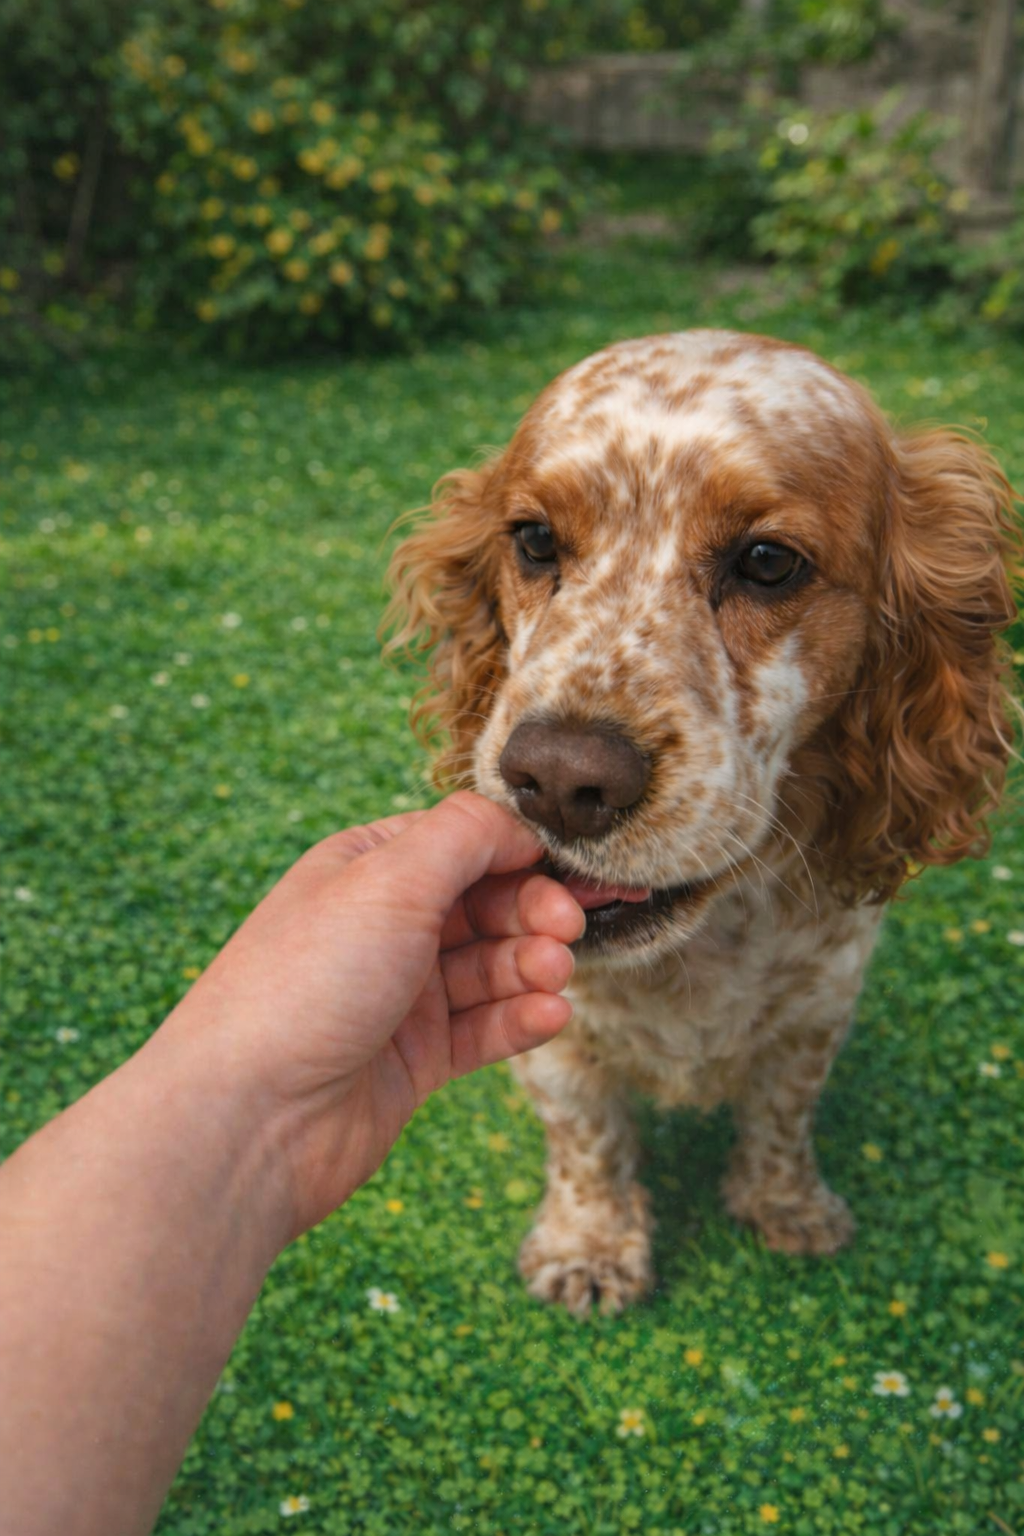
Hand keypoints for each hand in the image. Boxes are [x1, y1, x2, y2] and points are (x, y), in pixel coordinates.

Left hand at [159, 791, 584, 1237]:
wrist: (248, 1120)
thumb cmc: (304, 983)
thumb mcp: (389, 880)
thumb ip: (465, 836)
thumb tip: (520, 824)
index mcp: (365, 869)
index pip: (461, 840)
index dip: (519, 851)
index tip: (571, 867)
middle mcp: (382, 926)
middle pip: (485, 903)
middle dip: (534, 911)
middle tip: (568, 927)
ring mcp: (399, 995)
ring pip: (492, 966)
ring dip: (532, 965)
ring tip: (554, 976)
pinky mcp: (414, 1060)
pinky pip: (485, 1029)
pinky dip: (521, 1018)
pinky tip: (549, 1015)